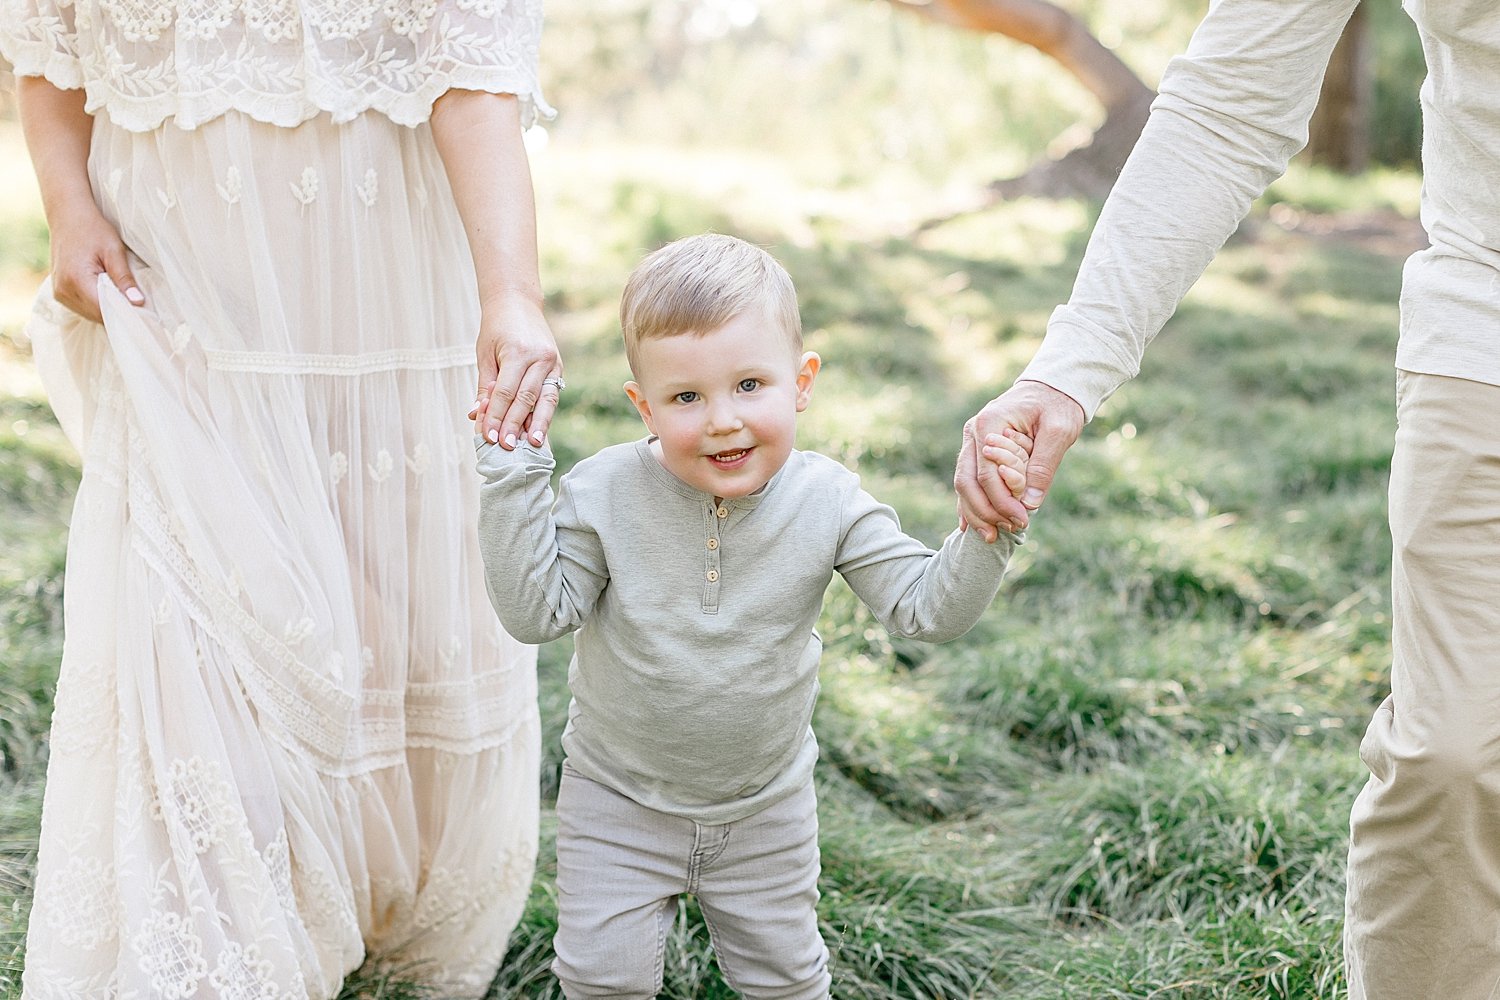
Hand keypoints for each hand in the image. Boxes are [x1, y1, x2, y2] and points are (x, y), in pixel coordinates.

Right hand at [48, 204, 144, 323]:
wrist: (68, 216)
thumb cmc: (92, 229)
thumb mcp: (113, 251)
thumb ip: (124, 278)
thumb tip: (138, 302)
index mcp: (76, 280)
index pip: (104, 311)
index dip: (125, 314)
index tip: (144, 314)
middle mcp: (63, 290)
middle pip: (97, 316)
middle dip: (118, 313)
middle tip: (137, 305)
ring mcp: (58, 292)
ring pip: (90, 314)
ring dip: (107, 309)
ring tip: (122, 296)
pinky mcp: (59, 291)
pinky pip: (82, 307)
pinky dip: (96, 304)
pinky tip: (108, 293)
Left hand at [470, 294, 561, 448]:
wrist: (518, 301)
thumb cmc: (496, 327)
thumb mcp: (484, 353)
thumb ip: (484, 385)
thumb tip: (477, 415)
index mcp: (517, 352)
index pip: (505, 392)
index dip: (496, 416)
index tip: (488, 437)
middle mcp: (539, 358)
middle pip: (526, 399)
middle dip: (515, 425)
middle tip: (506, 447)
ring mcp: (553, 362)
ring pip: (546, 399)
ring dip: (538, 424)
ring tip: (534, 444)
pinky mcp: (559, 367)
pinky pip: (551, 394)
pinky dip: (544, 413)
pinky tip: (538, 429)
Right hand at [955, 380, 1084, 540]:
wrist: (1052, 388)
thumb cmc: (1058, 405)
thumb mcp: (1059, 431)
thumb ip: (1044, 465)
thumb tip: (1030, 503)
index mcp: (989, 423)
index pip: (987, 473)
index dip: (1001, 501)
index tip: (1021, 521)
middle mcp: (974, 432)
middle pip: (967, 481)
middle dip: (984, 511)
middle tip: (1003, 533)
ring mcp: (972, 441)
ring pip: (963, 483)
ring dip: (975, 512)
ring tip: (990, 537)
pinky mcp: (977, 451)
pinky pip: (968, 481)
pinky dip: (970, 504)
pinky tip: (971, 527)